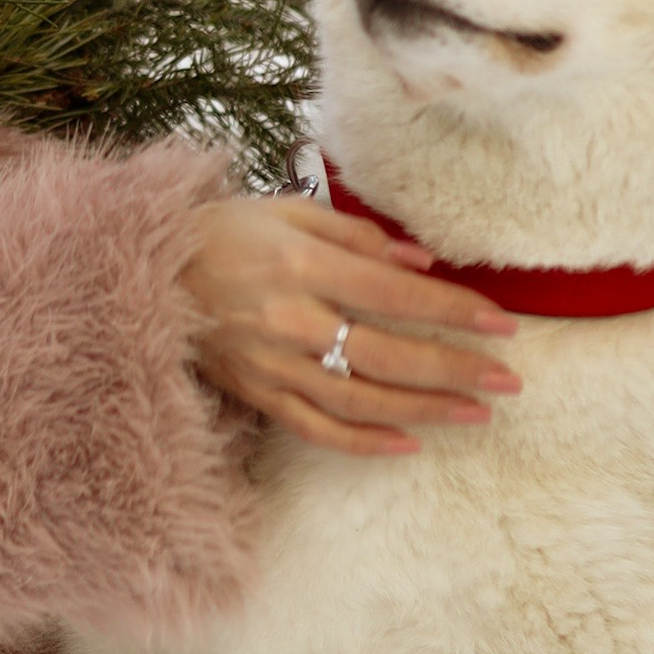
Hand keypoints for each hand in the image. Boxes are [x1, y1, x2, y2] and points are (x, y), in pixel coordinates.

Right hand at [180, 193, 521, 457]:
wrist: (143, 272)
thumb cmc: (222, 232)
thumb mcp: (287, 209)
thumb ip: (357, 235)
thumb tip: (423, 262)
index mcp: (299, 264)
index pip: (392, 293)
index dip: (452, 309)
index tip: (503, 323)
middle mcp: (289, 319)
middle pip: (387, 354)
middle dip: (454, 368)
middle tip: (509, 379)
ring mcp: (271, 364)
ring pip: (360, 399)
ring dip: (425, 408)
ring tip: (478, 412)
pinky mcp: (256, 394)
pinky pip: (316, 429)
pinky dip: (364, 442)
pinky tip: (408, 444)